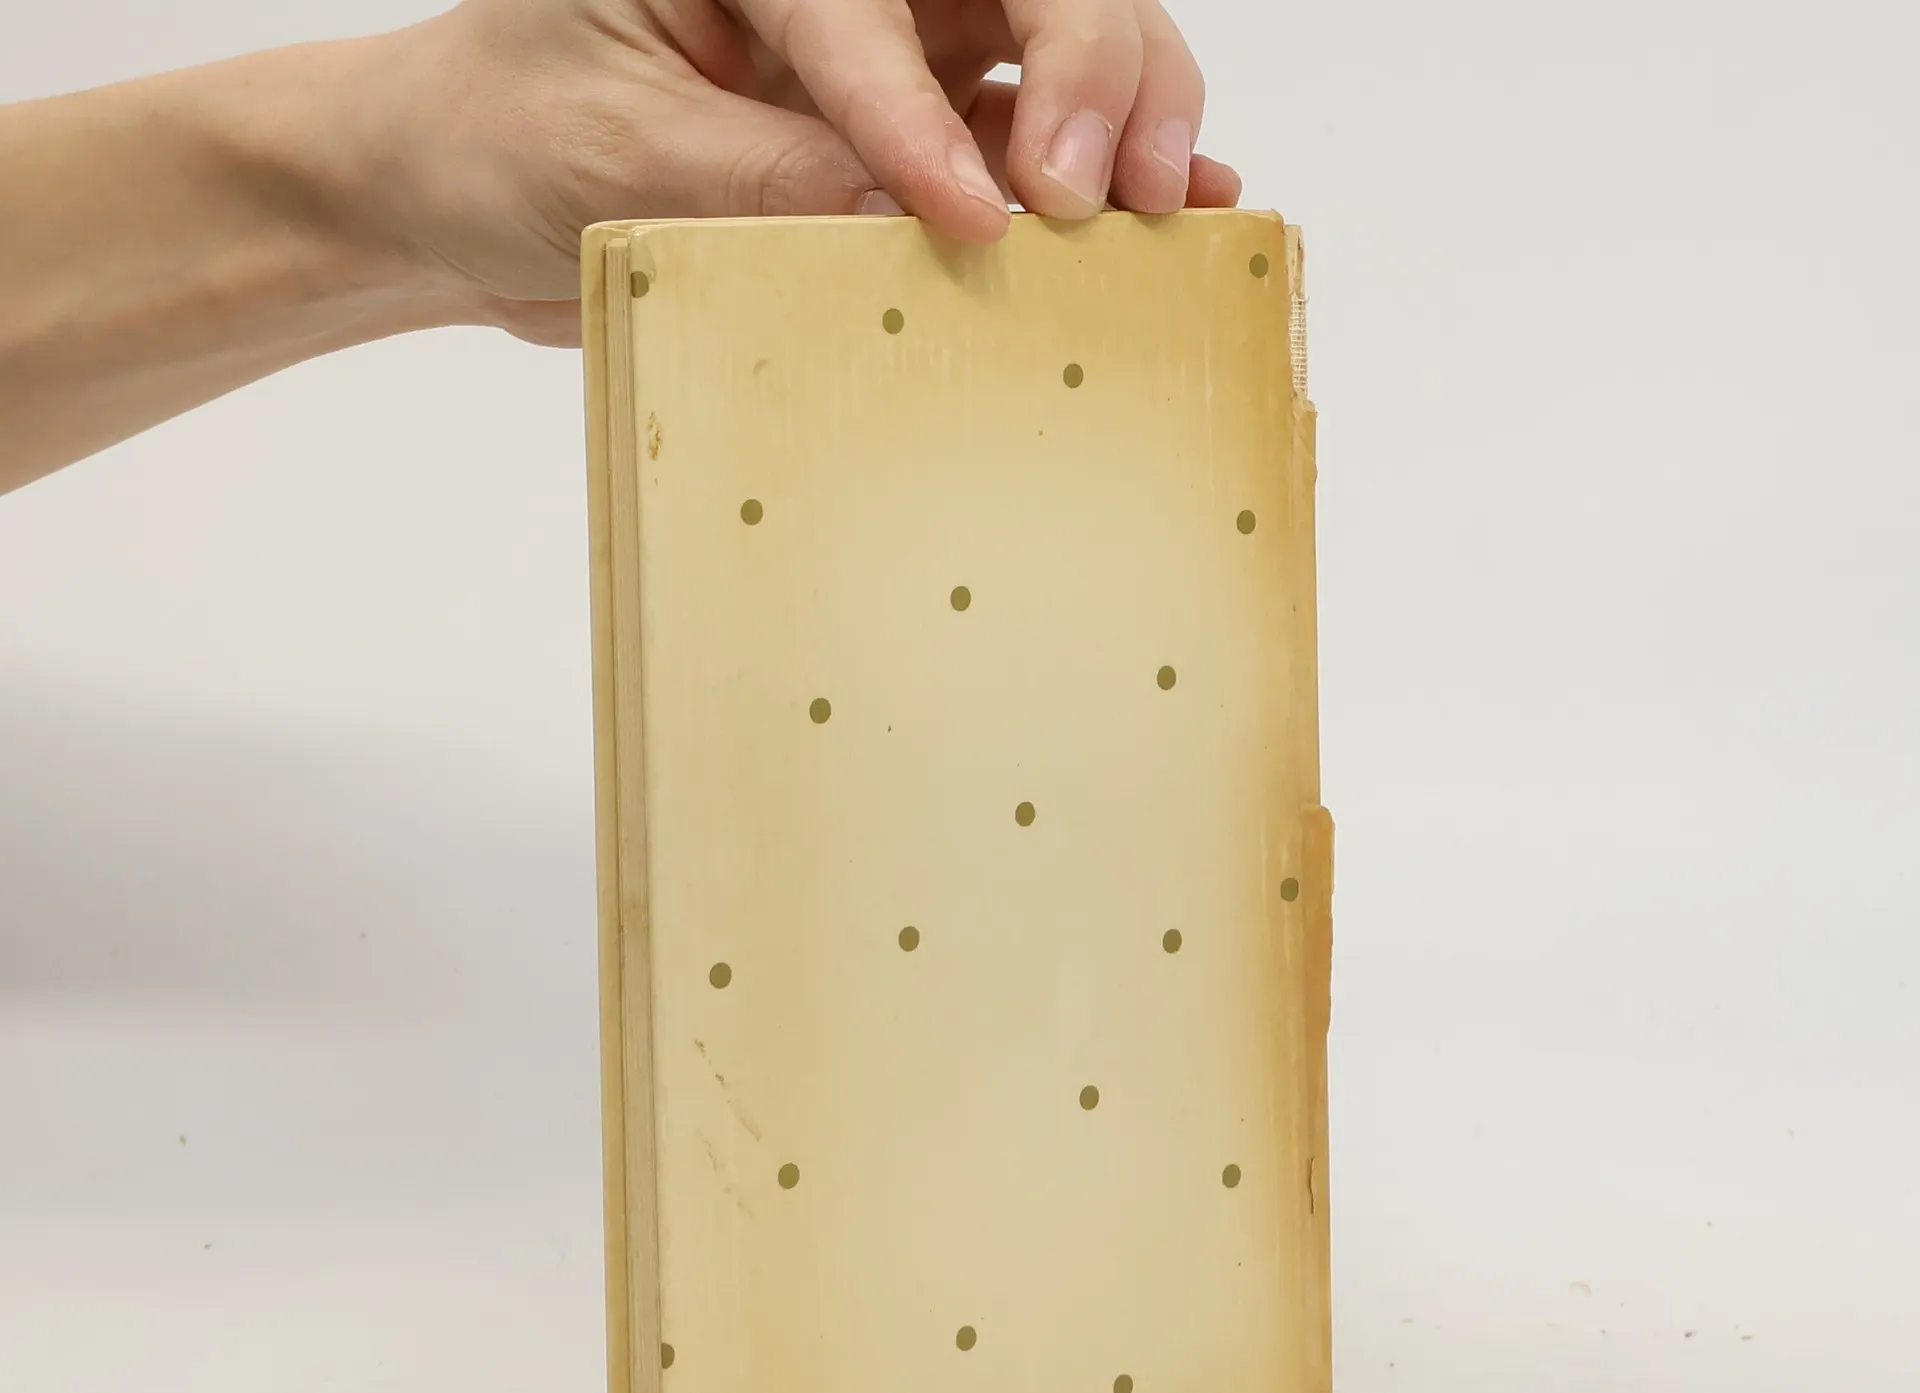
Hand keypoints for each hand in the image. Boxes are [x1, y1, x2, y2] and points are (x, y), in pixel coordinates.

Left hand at [348, 0, 1242, 343]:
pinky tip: (1175, 207)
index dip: (920, 109)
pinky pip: (1026, 136)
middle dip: (1086, 65)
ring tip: (1158, 208)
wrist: (461, 200)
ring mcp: (890, 43)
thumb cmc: (504, 139)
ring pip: (1054, 42)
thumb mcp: (614, 158)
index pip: (857, 2)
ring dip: (1124, 113)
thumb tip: (907, 221)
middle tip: (1095, 191)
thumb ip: (760, 181)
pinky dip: (1101, 171)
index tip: (975, 212)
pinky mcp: (911, 125)